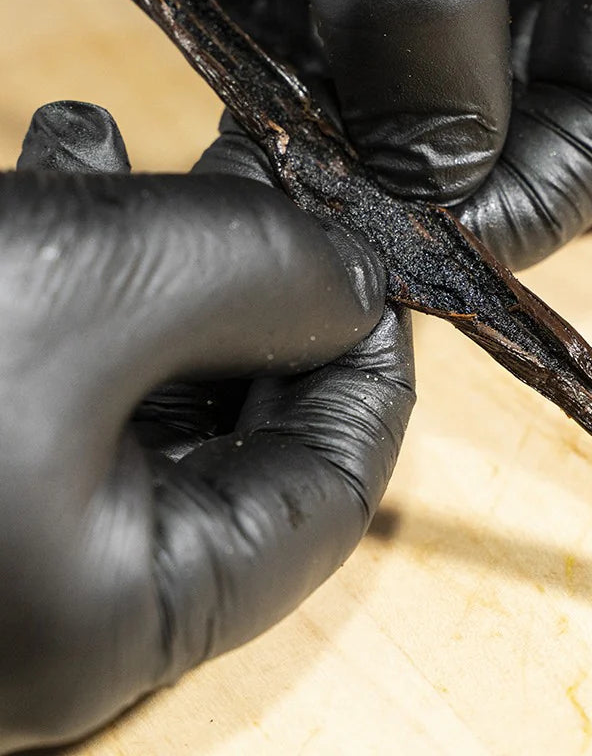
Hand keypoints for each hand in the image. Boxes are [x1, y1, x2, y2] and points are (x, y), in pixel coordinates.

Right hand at [0, 103, 413, 752]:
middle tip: (279, 179)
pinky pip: (43, 364)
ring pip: (135, 382)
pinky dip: (67, 265)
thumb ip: (264, 274)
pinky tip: (60, 158)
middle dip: (261, 289)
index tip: (384, 261)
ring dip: (160, 257)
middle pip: (235, 431)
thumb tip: (357, 278)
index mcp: (129, 607)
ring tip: (167, 149)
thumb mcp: (97, 284)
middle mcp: (61, 594)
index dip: (372, 363)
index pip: (328, 491)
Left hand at [156, 0, 591, 267]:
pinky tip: (291, 86)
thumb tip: (432, 181)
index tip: (455, 257)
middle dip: (459, 167)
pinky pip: (400, 31)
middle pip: (550, 96)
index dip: (547, 192)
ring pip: (468, 74)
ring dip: (392, 128)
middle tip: (363, 223)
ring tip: (311, 158)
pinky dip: (347, 73)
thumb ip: (425, 10)